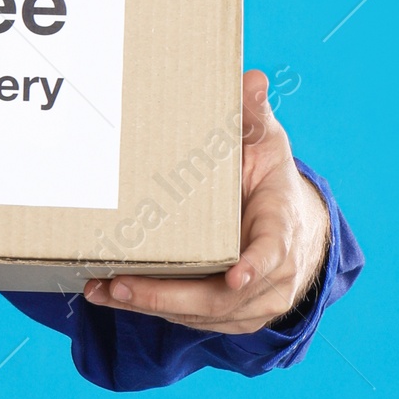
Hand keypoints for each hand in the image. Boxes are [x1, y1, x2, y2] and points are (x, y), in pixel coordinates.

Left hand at [82, 70, 329, 334]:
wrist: (294, 228)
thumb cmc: (271, 180)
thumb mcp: (267, 144)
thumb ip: (254, 116)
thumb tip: (250, 79)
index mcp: (282, 228)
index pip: (273, 251)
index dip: (255, 266)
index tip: (235, 276)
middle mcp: (274, 274)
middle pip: (223, 297)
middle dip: (170, 296)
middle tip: (122, 286)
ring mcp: (254, 302)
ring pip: (202, 314)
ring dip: (152, 306)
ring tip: (104, 291)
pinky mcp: (232, 317)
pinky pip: (192, 320)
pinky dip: (154, 310)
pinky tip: (114, 297)